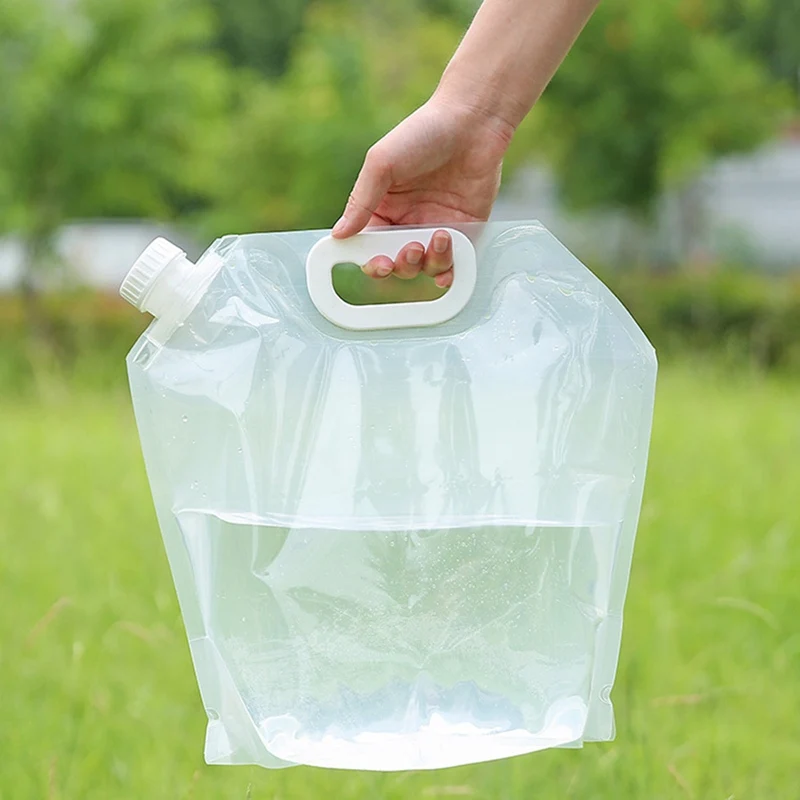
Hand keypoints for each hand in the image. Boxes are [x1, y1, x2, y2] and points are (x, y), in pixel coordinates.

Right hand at [331, 94, 513, 287]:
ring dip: (428, 263)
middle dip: (401, 265)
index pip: (369, 246)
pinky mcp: (464, 230)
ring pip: (425, 268)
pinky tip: (449, 266)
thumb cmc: (424, 132)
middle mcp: (408, 222)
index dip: (370, 260)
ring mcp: (436, 228)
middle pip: (397, 264)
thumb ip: (361, 201)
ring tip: (440, 236)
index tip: (376, 262)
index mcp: (383, 208)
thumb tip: (339, 234)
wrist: (473, 121)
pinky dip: (450, 272)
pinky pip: (454, 263)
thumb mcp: (382, 163)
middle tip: (410, 249)